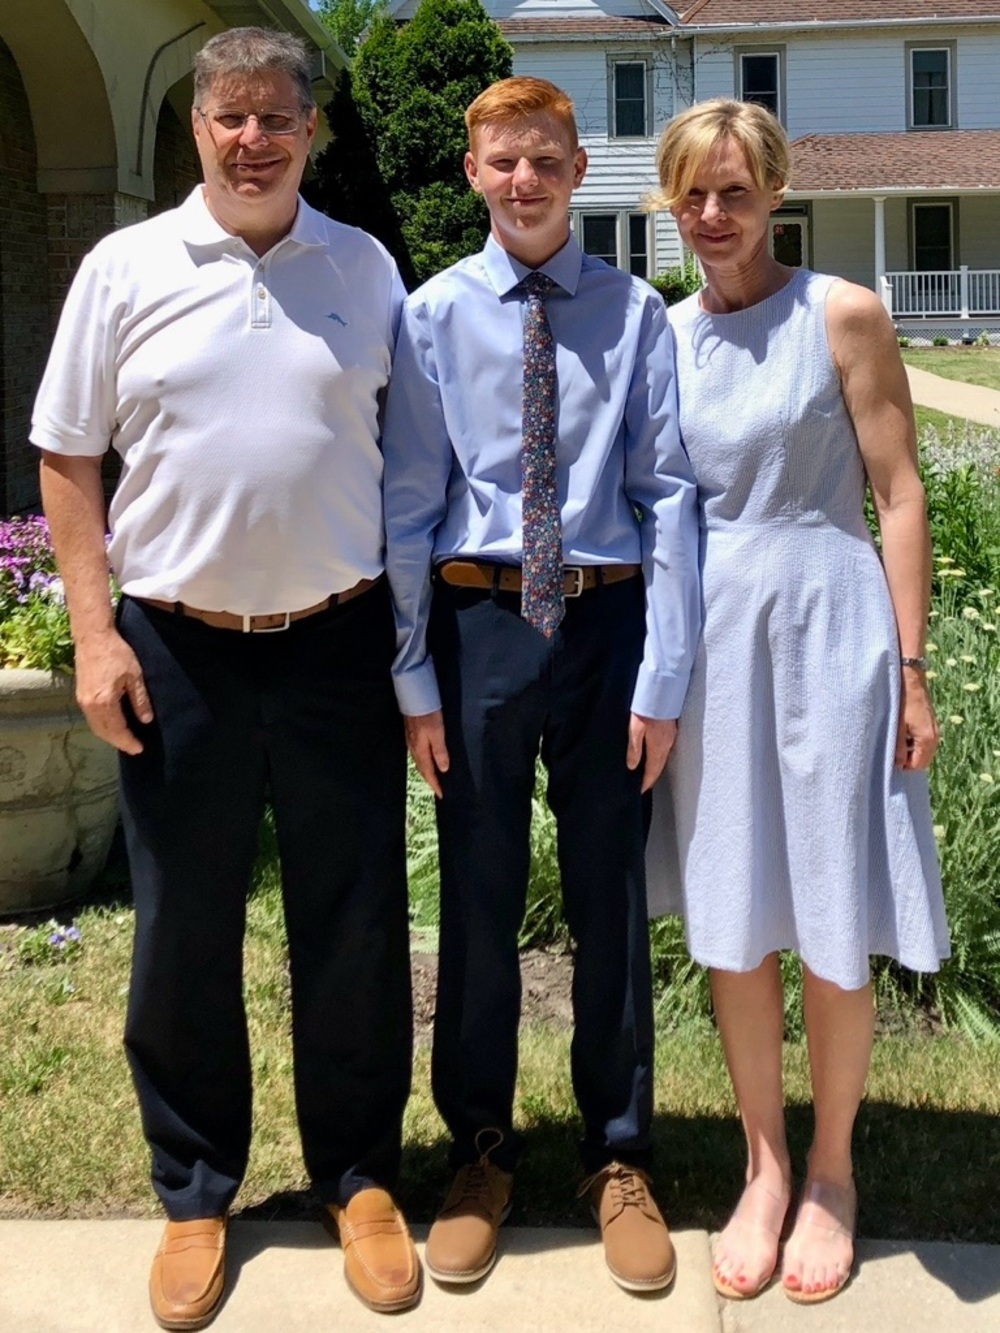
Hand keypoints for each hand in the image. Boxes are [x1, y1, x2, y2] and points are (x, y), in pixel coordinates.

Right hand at [73, 628, 152, 754]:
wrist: (93, 636)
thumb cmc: (117, 653)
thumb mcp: (135, 676)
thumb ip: (140, 700)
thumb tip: (146, 721)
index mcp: (104, 702)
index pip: (117, 730)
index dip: (128, 741)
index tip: (140, 749)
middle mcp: (90, 705)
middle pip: (104, 732)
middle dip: (119, 742)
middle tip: (134, 748)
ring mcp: (82, 700)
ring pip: (96, 726)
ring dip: (110, 736)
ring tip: (125, 740)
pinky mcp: (80, 695)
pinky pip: (91, 718)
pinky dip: (102, 726)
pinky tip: (113, 726)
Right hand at [405, 710, 449, 797]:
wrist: (414, 698)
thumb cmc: (428, 715)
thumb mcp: (437, 733)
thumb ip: (440, 751)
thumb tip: (443, 769)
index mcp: (420, 750)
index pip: (428, 772)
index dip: (435, 784)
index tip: (442, 795)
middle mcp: (414, 749)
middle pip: (422, 769)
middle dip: (430, 780)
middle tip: (438, 789)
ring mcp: (411, 742)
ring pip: (420, 762)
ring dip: (427, 771)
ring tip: (435, 778)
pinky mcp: (412, 736)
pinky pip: (418, 755)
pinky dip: (424, 762)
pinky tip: (428, 760)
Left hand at [626, 714, 677, 792]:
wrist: (661, 692)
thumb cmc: (646, 709)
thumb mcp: (635, 729)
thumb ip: (634, 749)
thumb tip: (632, 766)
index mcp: (658, 747)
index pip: (652, 771)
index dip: (646, 783)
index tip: (640, 792)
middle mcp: (666, 745)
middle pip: (659, 767)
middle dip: (651, 778)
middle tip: (643, 787)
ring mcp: (670, 738)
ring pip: (662, 759)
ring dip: (655, 769)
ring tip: (647, 775)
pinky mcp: (670, 731)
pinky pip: (664, 750)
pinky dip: (658, 758)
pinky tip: (653, 757)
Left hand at [896, 670, 938, 770]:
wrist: (911, 678)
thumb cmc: (902, 701)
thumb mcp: (896, 727)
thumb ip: (897, 747)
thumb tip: (898, 764)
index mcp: (927, 740)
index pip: (917, 766)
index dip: (903, 767)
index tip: (889, 760)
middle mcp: (935, 737)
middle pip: (921, 760)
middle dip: (907, 760)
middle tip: (891, 752)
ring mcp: (934, 730)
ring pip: (922, 750)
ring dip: (909, 750)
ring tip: (894, 741)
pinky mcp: (930, 723)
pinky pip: (922, 740)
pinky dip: (912, 741)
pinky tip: (900, 732)